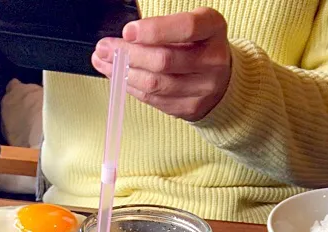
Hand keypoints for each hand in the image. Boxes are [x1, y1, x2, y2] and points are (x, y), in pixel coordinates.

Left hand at [92, 8, 231, 122]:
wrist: (223, 78)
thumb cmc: (199, 45)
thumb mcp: (191, 26)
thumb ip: (165, 29)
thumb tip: (124, 39)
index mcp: (213, 29)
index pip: (186, 28)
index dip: (154, 30)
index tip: (128, 32)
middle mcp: (213, 60)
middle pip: (164, 60)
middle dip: (128, 54)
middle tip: (104, 48)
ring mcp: (203, 88)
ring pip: (155, 83)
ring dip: (123, 73)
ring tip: (104, 62)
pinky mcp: (190, 108)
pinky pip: (154, 99)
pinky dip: (131, 87)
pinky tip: (118, 77)